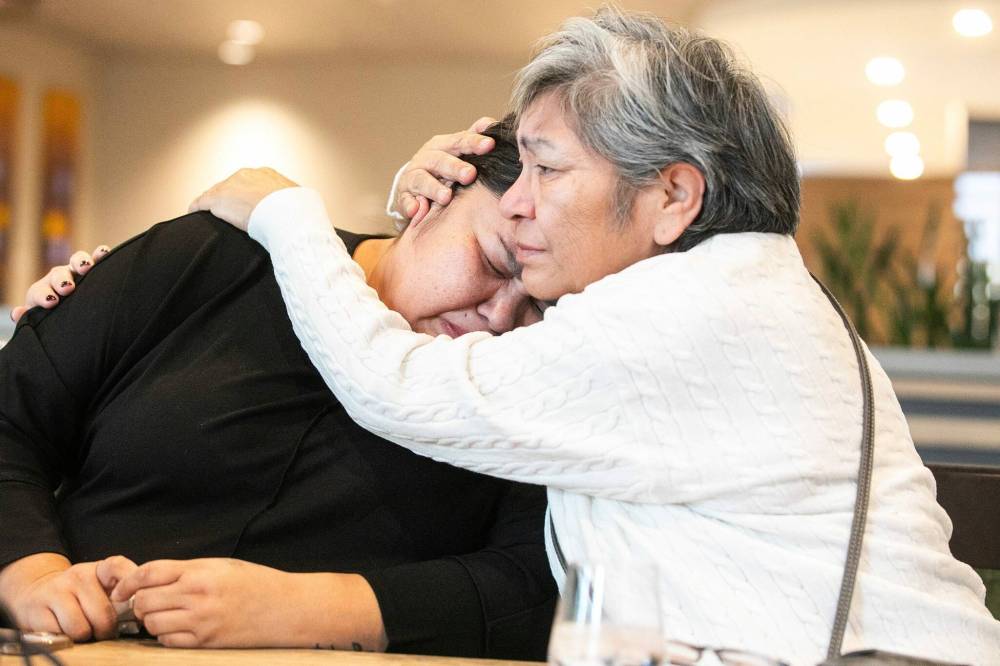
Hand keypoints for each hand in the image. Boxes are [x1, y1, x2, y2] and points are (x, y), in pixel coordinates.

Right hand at [0, 553, 136, 640]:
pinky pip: (59, 635)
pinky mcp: (37, 610)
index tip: (132, 604)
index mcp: (99, 569)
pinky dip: (65, 639)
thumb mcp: (100, 588)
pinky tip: (64, 630)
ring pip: (81, 628)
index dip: (129, 587)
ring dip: (84, 636)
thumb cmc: (78, 595)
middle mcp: (78, 575)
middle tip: (103, 631)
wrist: (36, 592)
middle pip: (103, 613)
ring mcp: (56, 591)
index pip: (119, 567)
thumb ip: (121, 596)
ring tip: (83, 630)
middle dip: (106, 629)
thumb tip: (141, 615)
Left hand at [10, 245, 111, 322]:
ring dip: (81, 262)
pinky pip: (98, 259)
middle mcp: (60, 278)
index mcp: (44, 291)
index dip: (44, 296)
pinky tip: (104, 253)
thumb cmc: (55, 317)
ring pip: (77, 261)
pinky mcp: (95, 269)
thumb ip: (28, 318)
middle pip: (58, 274)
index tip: (51, 302)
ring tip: (86, 267)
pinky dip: (100, 254)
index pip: (41, 291)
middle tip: (67, 288)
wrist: (73, 313)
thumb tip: (17, 313)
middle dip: (62, 280)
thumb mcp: (41, 321)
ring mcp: (77, 272)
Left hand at [111, 558, 386, 649]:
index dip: (128, 581)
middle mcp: (197, 595)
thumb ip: (188, 571)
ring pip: (152, 623)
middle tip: (143, 603)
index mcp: (201, 571)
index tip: (121, 588)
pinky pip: (168, 641)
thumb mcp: (223, 566)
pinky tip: (177, 628)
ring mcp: (201, 621)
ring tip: (164, 615)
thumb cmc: (257, 583)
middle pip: (144, 600)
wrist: (287, 608)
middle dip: (137, 602)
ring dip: (151, 620)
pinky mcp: (206, 642)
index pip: (149, 573)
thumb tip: (153, 579)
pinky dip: (166, 635)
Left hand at [188, 167, 298, 231]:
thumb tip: (305, 212)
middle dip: (228, 197)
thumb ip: (293, 205)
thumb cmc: (298, 212)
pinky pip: (202, 202)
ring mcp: (231, 186)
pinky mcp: (218, 199)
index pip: (249, 182)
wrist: (288, 214)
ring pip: (215, 192)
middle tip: (226, 211)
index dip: (245, 193)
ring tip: (206, 211)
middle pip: (230, 185)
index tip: (245, 204)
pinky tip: (193, 212)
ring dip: (210, 202)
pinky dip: (197, 207)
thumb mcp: (299, 203)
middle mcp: (247, 175)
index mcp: (267, 175)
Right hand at [396, 116, 496, 224]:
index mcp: (443, 145)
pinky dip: (409, 205)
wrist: (414, 187)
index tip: (490, 145)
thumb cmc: (443, 168)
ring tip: (446, 197)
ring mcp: (413, 177)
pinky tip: (416, 209)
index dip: (474, 142)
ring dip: (433, 188)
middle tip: (470, 175)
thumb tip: (492, 123)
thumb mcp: (458, 152)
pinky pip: (405, 201)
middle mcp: (426, 158)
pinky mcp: (403, 196)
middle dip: (455, 167)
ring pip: (422, 180)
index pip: (460, 141)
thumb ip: (474, 138)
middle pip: (440, 159)